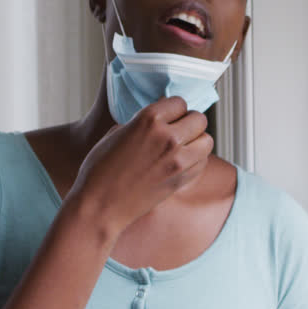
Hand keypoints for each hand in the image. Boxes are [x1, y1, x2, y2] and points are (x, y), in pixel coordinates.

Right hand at [66, 96, 212, 235]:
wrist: (99, 206)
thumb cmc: (100, 169)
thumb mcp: (115, 132)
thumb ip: (141, 122)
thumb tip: (159, 121)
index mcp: (148, 120)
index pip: (180, 102)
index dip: (173, 109)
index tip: (168, 116)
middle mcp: (168, 137)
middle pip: (199, 119)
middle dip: (189, 122)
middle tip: (178, 130)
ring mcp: (178, 160)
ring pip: (207, 140)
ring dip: (197, 141)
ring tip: (183, 146)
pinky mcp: (182, 180)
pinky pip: (203, 162)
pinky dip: (196, 161)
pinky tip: (181, 163)